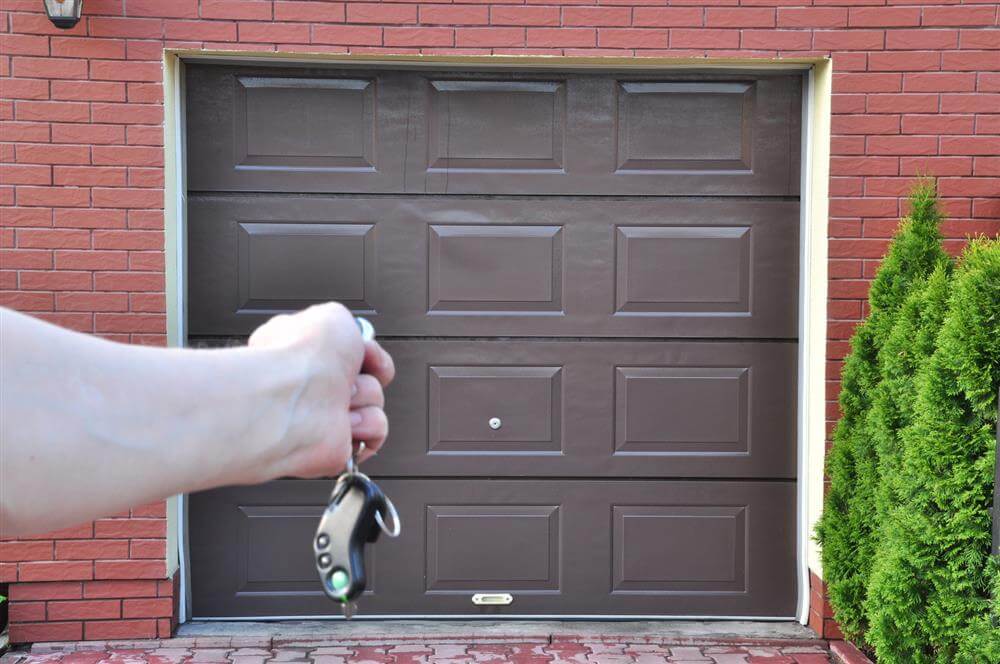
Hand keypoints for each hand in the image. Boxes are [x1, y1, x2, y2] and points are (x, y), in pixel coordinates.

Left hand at [247, 303, 394, 479]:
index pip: (352, 352)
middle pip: (368, 376)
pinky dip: (368, 425)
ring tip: (341, 398)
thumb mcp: (332, 316)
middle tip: (345, 375)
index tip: (362, 349)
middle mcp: (315, 385)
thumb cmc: (303, 356)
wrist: (294, 398)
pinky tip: (347, 422)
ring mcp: (326, 415)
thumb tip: (355, 336)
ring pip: (375, 402)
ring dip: (366, 397)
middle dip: (366, 373)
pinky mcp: (339, 444)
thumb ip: (345, 325)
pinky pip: (375, 431)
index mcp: (308, 354)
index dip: (365, 349)